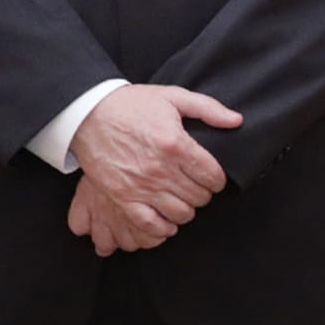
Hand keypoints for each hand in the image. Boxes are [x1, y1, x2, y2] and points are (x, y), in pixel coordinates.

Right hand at [63, 83, 241, 251]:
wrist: (88, 114)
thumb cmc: (131, 105)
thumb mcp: (173, 97)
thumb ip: (208, 109)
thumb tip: (236, 121)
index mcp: (176, 144)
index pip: (213, 176)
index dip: (217, 179)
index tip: (211, 176)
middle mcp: (160, 169)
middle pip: (199, 197)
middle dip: (203, 193)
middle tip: (196, 186)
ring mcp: (141, 186)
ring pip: (181, 213)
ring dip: (187, 209)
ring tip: (182, 199)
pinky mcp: (123, 198)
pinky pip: (151, 225)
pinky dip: (164, 227)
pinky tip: (167, 219)